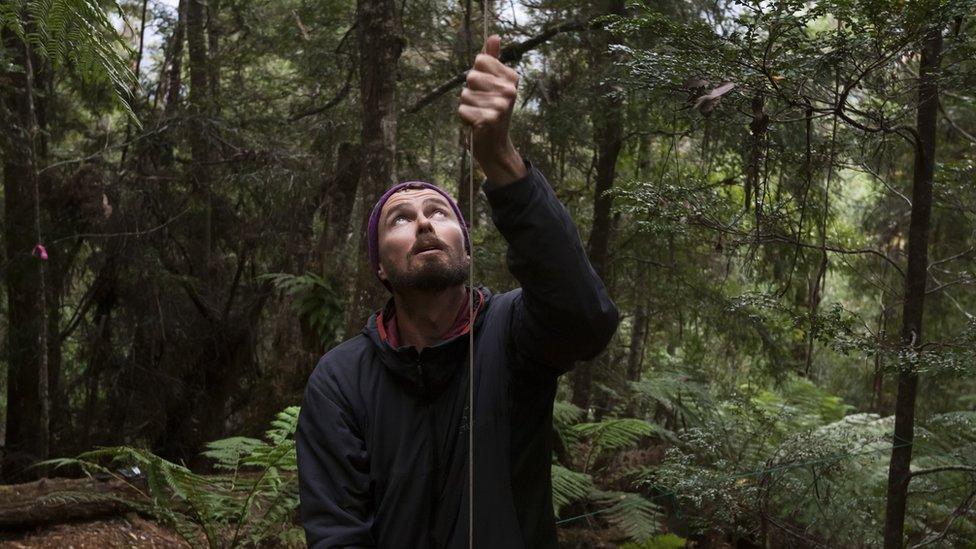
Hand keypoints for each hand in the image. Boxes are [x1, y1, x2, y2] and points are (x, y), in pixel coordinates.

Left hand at [458, 35, 526, 186]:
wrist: (496, 145)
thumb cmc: (492, 111)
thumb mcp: (494, 83)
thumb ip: (492, 60)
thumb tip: (494, 37)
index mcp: (511, 77)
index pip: (480, 60)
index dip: (477, 74)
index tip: (486, 88)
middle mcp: (509, 90)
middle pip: (471, 76)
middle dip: (470, 91)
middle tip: (481, 104)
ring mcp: (500, 105)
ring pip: (464, 94)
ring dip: (466, 106)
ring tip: (479, 115)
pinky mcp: (488, 119)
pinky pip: (462, 109)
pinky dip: (464, 118)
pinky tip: (476, 124)